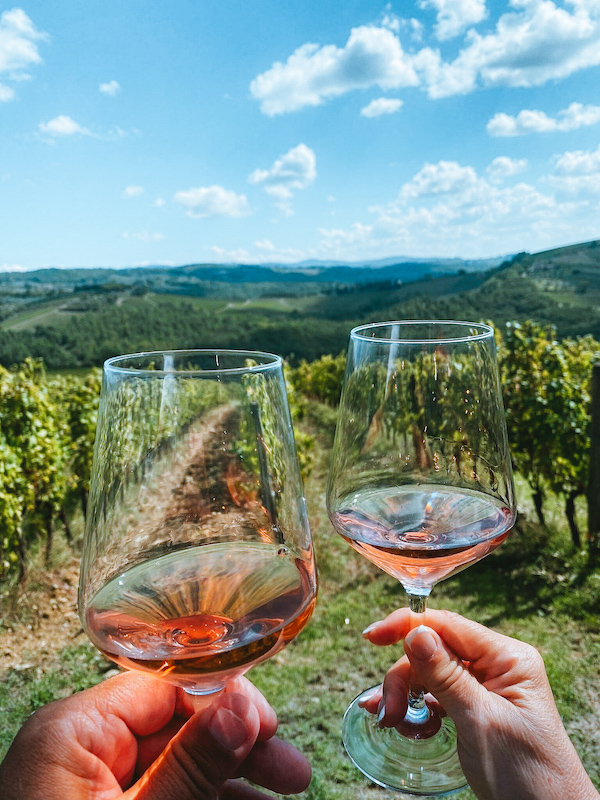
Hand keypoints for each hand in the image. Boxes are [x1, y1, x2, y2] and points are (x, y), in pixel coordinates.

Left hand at [0, 671, 310, 799]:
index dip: (224, 700)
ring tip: (284, 796)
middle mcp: (80, 749)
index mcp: (74, 731)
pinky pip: (159, 794)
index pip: (164, 687)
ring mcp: (89, 786)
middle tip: (290, 773)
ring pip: (175, 766)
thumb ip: (191, 766)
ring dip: (231, 783)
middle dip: (238, 748)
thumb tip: (243, 706)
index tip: (270, 727)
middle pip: (176, 727)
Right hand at [361, 608, 598, 799]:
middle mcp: (497, 665)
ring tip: (392, 723)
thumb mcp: (479, 720)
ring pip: (429, 673)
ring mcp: (486, 686)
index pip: (448, 625)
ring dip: (405, 695)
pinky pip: (436, 694)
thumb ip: (445, 675)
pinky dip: (416, 707)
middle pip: (433, 650)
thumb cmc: (526, 773)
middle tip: (388, 712)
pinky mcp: (475, 707)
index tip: (371, 637)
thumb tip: (413, 631)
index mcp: (508, 657)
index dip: (407, 626)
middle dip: (404, 677)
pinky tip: (404, 724)